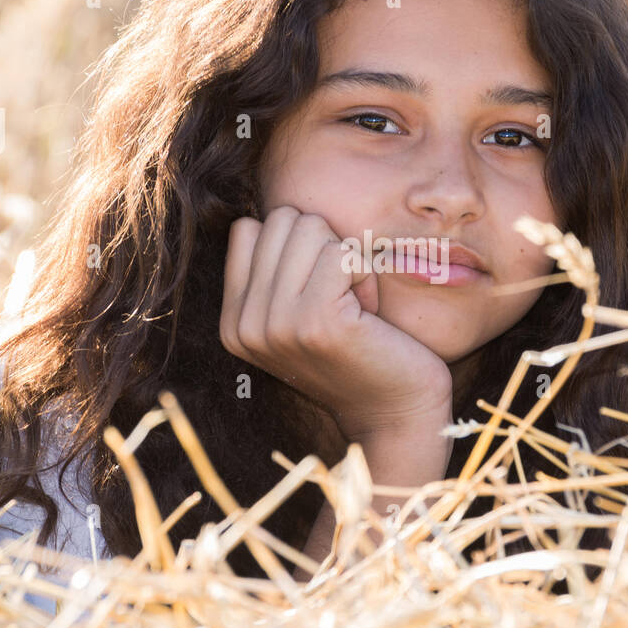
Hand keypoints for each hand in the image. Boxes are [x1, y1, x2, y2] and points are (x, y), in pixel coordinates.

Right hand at [220, 205, 453, 440]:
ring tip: (354, 306)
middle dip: (323, 247)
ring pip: (310, 227)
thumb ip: (275, 269)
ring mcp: (277, 324)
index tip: (317, 291)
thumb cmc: (361, 350)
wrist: (395, 414)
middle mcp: (244, 325)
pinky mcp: (317, 322)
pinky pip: (342, 252)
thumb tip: (266, 212)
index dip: (295, 246)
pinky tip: (368, 312)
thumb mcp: (299, 311)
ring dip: (345, 259)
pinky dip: (365, 271)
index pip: (247, 229)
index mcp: (233, 322)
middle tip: (341, 299)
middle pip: (281, 221)